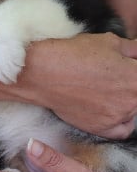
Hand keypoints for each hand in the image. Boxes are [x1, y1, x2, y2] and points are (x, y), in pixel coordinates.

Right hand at [16, 33, 136, 138]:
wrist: (45, 73)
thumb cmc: (74, 54)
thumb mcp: (109, 42)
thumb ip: (132, 49)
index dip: (131, 68)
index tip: (125, 68)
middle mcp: (132, 100)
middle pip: (136, 93)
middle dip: (129, 83)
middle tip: (112, 76)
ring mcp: (117, 116)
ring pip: (132, 110)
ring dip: (126, 99)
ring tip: (108, 88)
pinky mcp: (101, 128)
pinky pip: (122, 129)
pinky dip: (121, 120)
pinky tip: (112, 108)